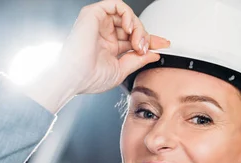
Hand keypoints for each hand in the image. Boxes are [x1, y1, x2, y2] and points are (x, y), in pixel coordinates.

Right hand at [23, 0, 169, 112]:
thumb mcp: (122, 70)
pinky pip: (116, 5)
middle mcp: (104, 34)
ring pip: (127, 16)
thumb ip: (138, 60)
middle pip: (133, 27)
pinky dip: (128, 14)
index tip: (164, 45)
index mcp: (110, 47)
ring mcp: (99, 23)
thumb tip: (154, 54)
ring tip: (137, 42)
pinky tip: (130, 29)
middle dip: (145, 36)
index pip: (134, 38)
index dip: (150, 40)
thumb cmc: (91, 78)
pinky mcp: (93, 14)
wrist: (75, 77)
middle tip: (145, 49)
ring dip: (138, 28)